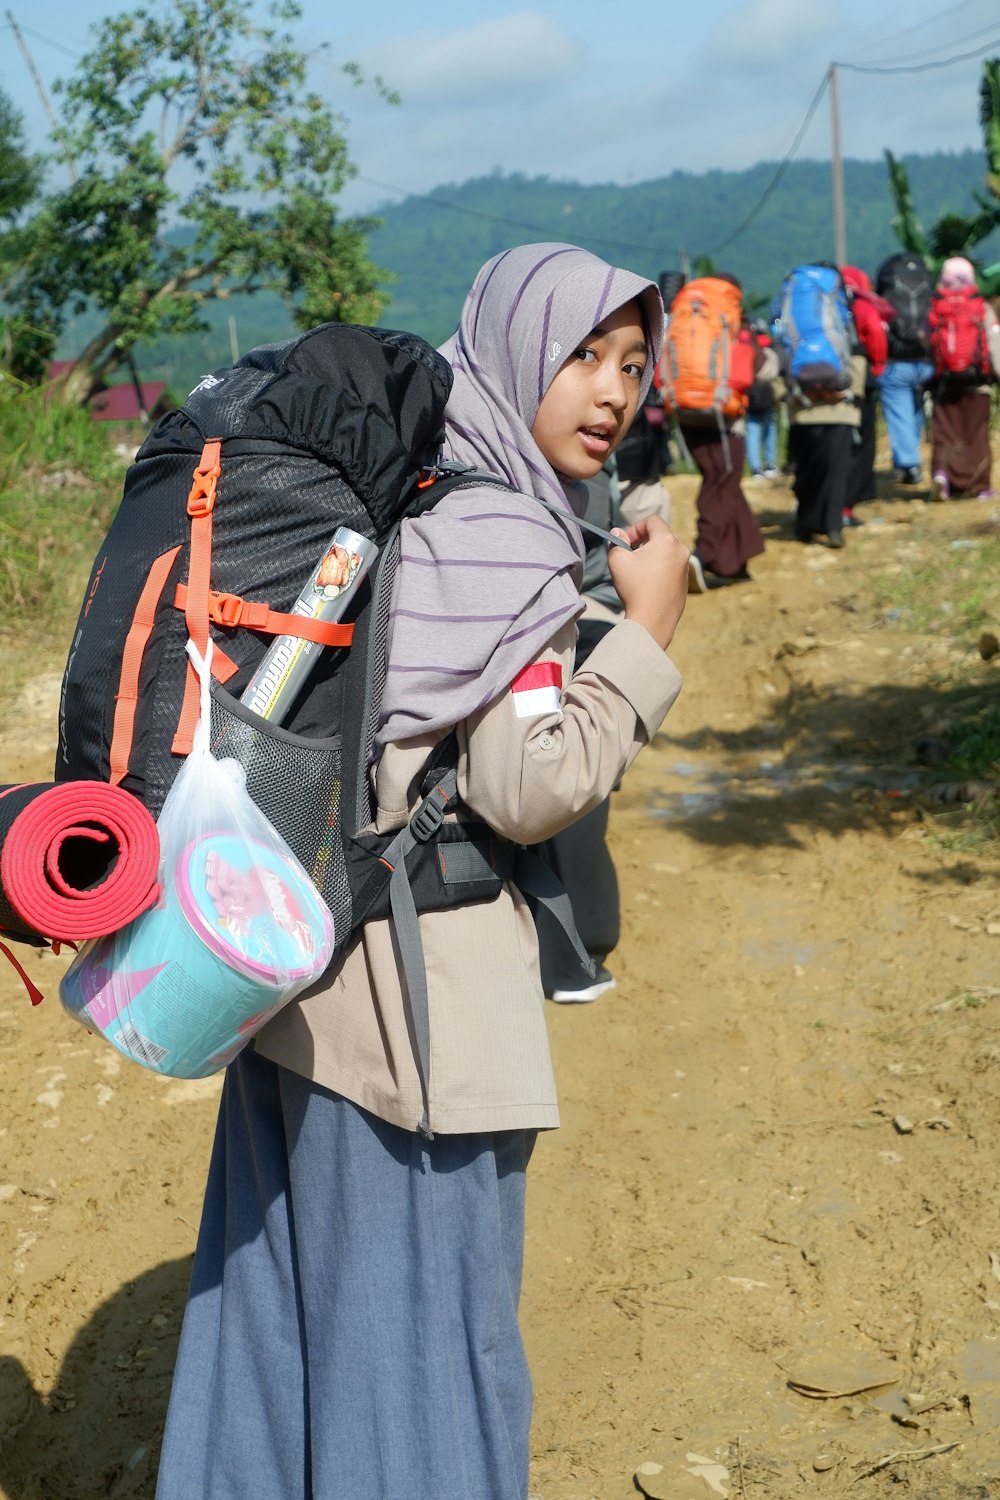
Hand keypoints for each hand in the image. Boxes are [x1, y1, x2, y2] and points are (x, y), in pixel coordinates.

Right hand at [607, 515, 689, 649]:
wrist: (652, 620)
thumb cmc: (634, 587)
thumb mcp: (617, 560)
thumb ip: (616, 542)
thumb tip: (618, 533)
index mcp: (667, 540)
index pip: (652, 520)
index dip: (635, 527)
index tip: (625, 543)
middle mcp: (681, 550)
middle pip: (662, 534)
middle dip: (644, 540)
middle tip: (630, 554)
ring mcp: (685, 567)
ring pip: (667, 551)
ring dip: (652, 554)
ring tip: (638, 570)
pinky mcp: (685, 583)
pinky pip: (672, 567)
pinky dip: (660, 568)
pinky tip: (648, 584)